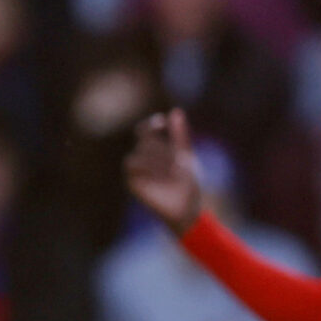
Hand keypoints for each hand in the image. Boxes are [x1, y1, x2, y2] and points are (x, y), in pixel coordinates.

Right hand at [123, 109, 204, 232]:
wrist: (188, 208)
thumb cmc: (188, 184)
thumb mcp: (186, 155)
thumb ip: (180, 135)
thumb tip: (175, 111)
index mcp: (156, 150)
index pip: (145, 131)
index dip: (150, 125)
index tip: (161, 123)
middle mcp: (144, 159)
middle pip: (144, 143)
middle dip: (162, 149)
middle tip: (178, 161)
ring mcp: (138, 173)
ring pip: (136, 155)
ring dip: (154, 159)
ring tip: (171, 169)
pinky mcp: (134, 185)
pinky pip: (133, 169)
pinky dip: (147, 168)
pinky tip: (162, 175)